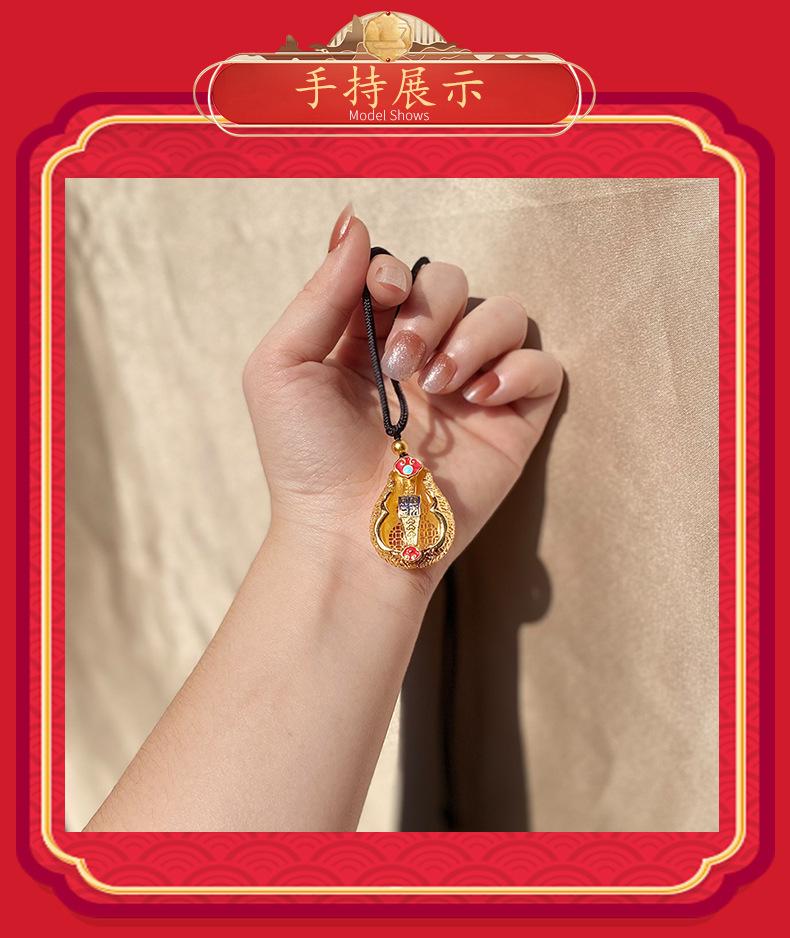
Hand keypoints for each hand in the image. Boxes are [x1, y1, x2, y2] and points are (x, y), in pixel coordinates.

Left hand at [243, 204, 562, 593]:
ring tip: (440, 385)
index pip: (399, 271)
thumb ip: (319, 293)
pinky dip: (518, 368)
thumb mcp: (283, 367)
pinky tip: (478, 398)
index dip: (396, 270)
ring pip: (506, 311)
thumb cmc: (305, 458)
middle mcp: (423, 355)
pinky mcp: (510, 421)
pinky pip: (544, 365)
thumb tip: (353, 221)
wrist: (348, 534)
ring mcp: (469, 386)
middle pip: (452, 281)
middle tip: (402, 364)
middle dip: (432, 308)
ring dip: (474, 335)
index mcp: (368, 338)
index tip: (384, 295)